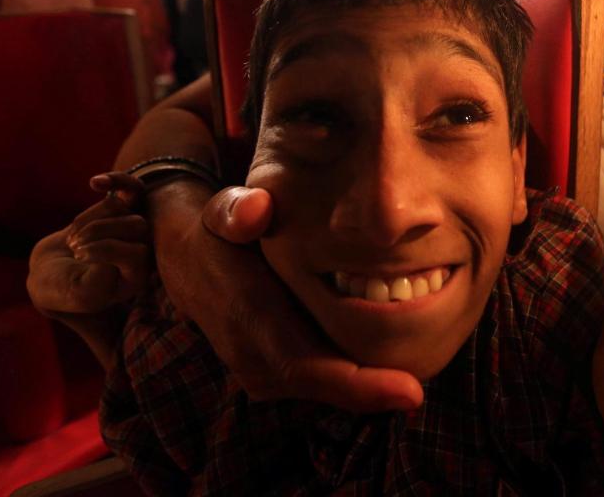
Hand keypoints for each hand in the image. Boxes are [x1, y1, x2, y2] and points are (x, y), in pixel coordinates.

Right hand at [27, 172, 151, 316]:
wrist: (50, 274)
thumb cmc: (65, 289)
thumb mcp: (79, 294)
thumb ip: (98, 282)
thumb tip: (114, 256)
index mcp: (138, 276)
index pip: (138, 253)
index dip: (106, 250)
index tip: (79, 256)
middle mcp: (142, 251)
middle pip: (137, 226)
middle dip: (98, 231)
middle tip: (73, 247)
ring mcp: (132, 229)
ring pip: (122, 208)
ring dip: (90, 219)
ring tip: (71, 240)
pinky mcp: (122, 209)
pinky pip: (128, 187)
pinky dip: (115, 180)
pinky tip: (95, 183)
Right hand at [161, 184, 423, 411]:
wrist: (187, 265)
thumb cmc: (217, 234)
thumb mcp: (220, 212)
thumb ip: (235, 211)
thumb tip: (255, 210)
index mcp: (248, 316)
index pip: (304, 363)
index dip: (356, 383)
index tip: (407, 390)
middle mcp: (252, 355)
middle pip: (321, 385)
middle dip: (369, 394)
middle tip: (415, 394)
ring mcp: (258, 371)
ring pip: (320, 388)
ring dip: (364, 392)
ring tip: (408, 386)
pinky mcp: (270, 374)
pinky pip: (316, 382)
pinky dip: (351, 382)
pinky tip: (388, 374)